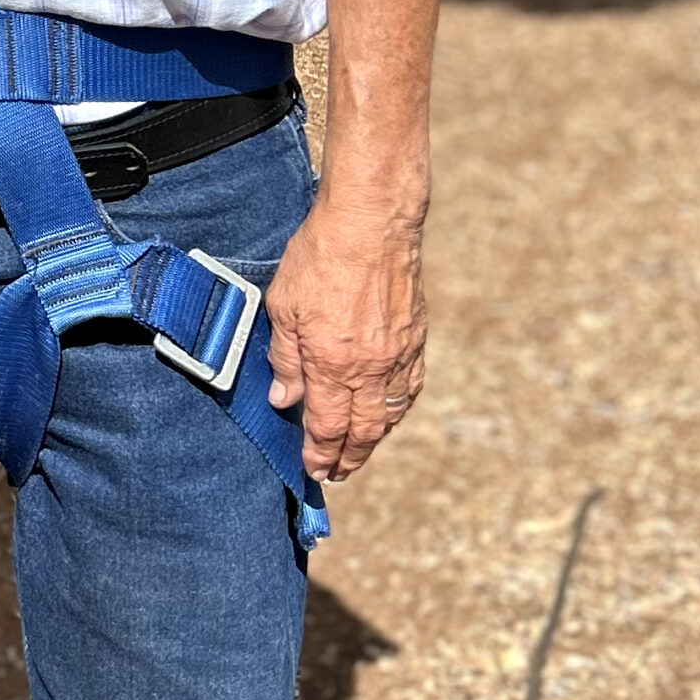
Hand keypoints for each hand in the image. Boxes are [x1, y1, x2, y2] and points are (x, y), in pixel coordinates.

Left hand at [263, 189, 427, 481]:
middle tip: (336, 474)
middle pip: (362, 431)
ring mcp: (399, 356)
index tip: (313, 470)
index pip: (327, 426)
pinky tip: (388, 413)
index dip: (320, 453)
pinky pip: (409, 388)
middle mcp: (371, 369)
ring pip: (389, 414)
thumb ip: (285, 357)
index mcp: (334, 364)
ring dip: (373, 439)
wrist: (372, 224)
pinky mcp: (416, 340)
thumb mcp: (283, 304)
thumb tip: (286, 400)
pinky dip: (397, 409)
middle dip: (348, 458)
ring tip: (359, 452)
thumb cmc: (320, 257)